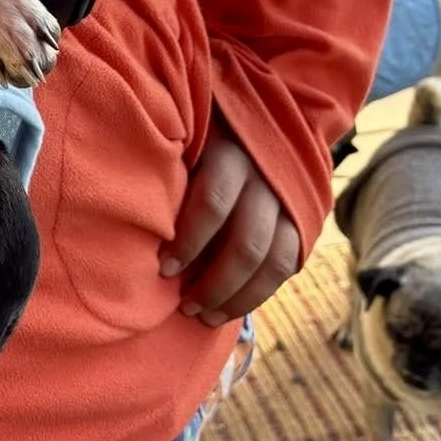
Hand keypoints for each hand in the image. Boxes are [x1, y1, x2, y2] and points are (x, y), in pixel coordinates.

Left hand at [160, 111, 299, 326]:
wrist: (251, 124)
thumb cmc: (196, 141)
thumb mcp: (183, 142)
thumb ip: (170, 173)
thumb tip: (140, 223)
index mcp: (231, 151)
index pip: (214, 202)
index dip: (189, 241)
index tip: (163, 268)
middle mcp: (265, 176)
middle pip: (246, 242)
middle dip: (214, 283)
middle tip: (185, 307)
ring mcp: (287, 199)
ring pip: (271, 260)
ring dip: (238, 296)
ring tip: (205, 317)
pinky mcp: (300, 219)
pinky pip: (286, 264)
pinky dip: (260, 291)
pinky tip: (233, 308)